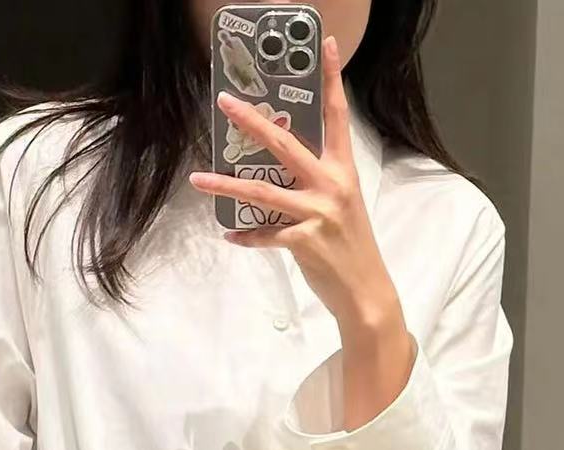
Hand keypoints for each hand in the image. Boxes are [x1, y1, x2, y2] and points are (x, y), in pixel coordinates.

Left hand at [188, 32, 412, 406]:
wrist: (365, 292)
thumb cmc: (349, 247)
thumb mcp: (340, 205)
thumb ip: (314, 182)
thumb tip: (277, 168)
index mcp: (343, 170)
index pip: (337, 115)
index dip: (331, 79)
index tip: (324, 44)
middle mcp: (331, 185)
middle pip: (284, 144)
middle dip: (251, 121)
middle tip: (225, 103)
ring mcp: (318, 213)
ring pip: (261, 192)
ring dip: (225, 187)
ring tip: (198, 180)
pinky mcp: (305, 242)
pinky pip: (265, 235)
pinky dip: (246, 237)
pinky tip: (231, 236)